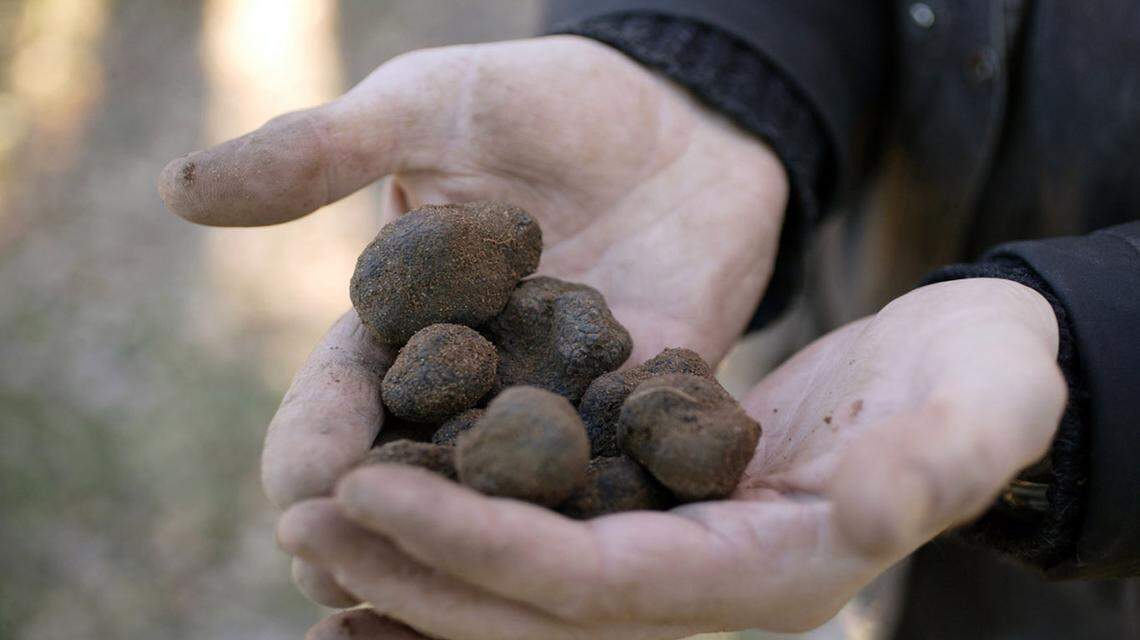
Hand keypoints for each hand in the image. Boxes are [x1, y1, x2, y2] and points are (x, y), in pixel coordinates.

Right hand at [159, 34, 787, 616]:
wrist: (678, 115)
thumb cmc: (544, 100)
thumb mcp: (428, 107)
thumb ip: (322, 153)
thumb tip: (178, 189)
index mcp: (403, 320)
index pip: (337, 401)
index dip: (311, 448)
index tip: (301, 494)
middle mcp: (474, 379)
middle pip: (409, 474)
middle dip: (377, 533)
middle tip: (347, 586)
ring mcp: (558, 402)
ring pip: (504, 497)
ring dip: (477, 549)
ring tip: (461, 597)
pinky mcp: (641, 409)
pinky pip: (619, 473)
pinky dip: (601, 514)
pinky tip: (591, 556)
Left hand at [282, 278, 1065, 638]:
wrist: (962, 373)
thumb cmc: (979, 382)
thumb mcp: (977, 405)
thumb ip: (929, 459)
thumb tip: (868, 512)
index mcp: (770, 573)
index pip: (597, 586)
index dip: (481, 551)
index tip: (370, 496)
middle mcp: (708, 584)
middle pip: (536, 604)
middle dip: (418, 567)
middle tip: (304, 515)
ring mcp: (680, 555)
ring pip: (524, 586)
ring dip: (418, 560)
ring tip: (316, 520)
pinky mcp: (659, 512)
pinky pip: (541, 536)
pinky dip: (461, 531)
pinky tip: (388, 505)